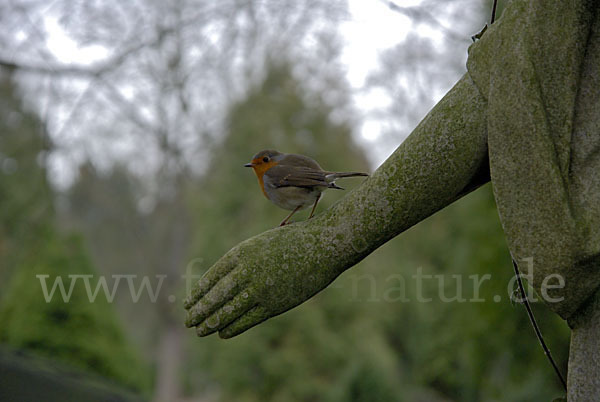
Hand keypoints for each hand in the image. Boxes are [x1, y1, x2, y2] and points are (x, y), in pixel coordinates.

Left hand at [184, 217, 345, 337]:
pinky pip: (248, 319)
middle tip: (188, 321)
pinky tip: (223, 333)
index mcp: (242, 253)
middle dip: (200, 311)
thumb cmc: (293, 242)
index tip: (188, 303)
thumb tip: (226, 280)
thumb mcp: (262, 244)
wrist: (322, 246)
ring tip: (200, 331)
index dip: (198, 293)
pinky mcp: (275, 303)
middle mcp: (247, 271)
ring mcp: (261, 289)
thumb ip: (245, 261)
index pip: (212, 277)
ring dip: (212, 323)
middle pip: (217, 296)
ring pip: (229, 310)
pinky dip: (233, 327)